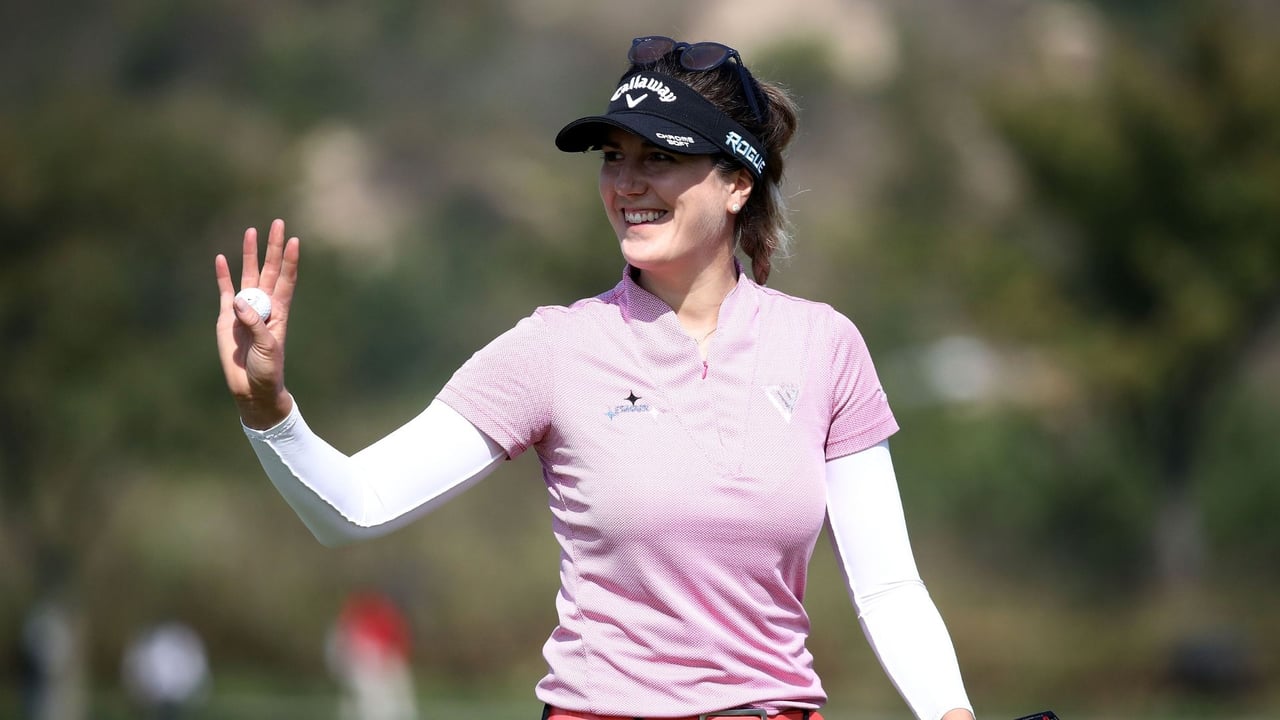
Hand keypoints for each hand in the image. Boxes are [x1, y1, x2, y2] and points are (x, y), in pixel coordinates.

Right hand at [214, 219, 299, 428]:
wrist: (251, 386)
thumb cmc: (267, 369)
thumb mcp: (267, 347)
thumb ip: (254, 324)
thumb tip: (239, 301)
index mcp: (279, 311)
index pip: (286, 279)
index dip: (289, 260)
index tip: (294, 240)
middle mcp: (264, 304)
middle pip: (269, 269)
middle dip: (273, 247)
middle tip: (278, 223)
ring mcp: (245, 308)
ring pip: (248, 275)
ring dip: (250, 254)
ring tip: (251, 231)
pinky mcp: (226, 317)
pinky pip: (224, 291)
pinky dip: (222, 275)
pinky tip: (221, 258)